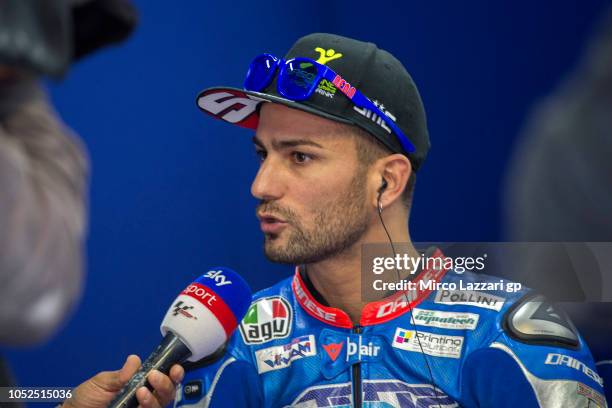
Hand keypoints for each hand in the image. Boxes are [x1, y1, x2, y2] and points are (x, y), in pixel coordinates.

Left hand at [63, 355, 184, 407]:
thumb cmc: (86, 399)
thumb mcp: (101, 382)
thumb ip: (120, 374)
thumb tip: (135, 360)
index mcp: (140, 385)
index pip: (163, 379)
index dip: (173, 374)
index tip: (174, 368)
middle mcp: (143, 400)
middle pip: (167, 394)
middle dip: (166, 384)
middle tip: (154, 376)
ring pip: (160, 406)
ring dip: (154, 398)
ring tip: (141, 391)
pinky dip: (147, 407)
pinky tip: (138, 402)